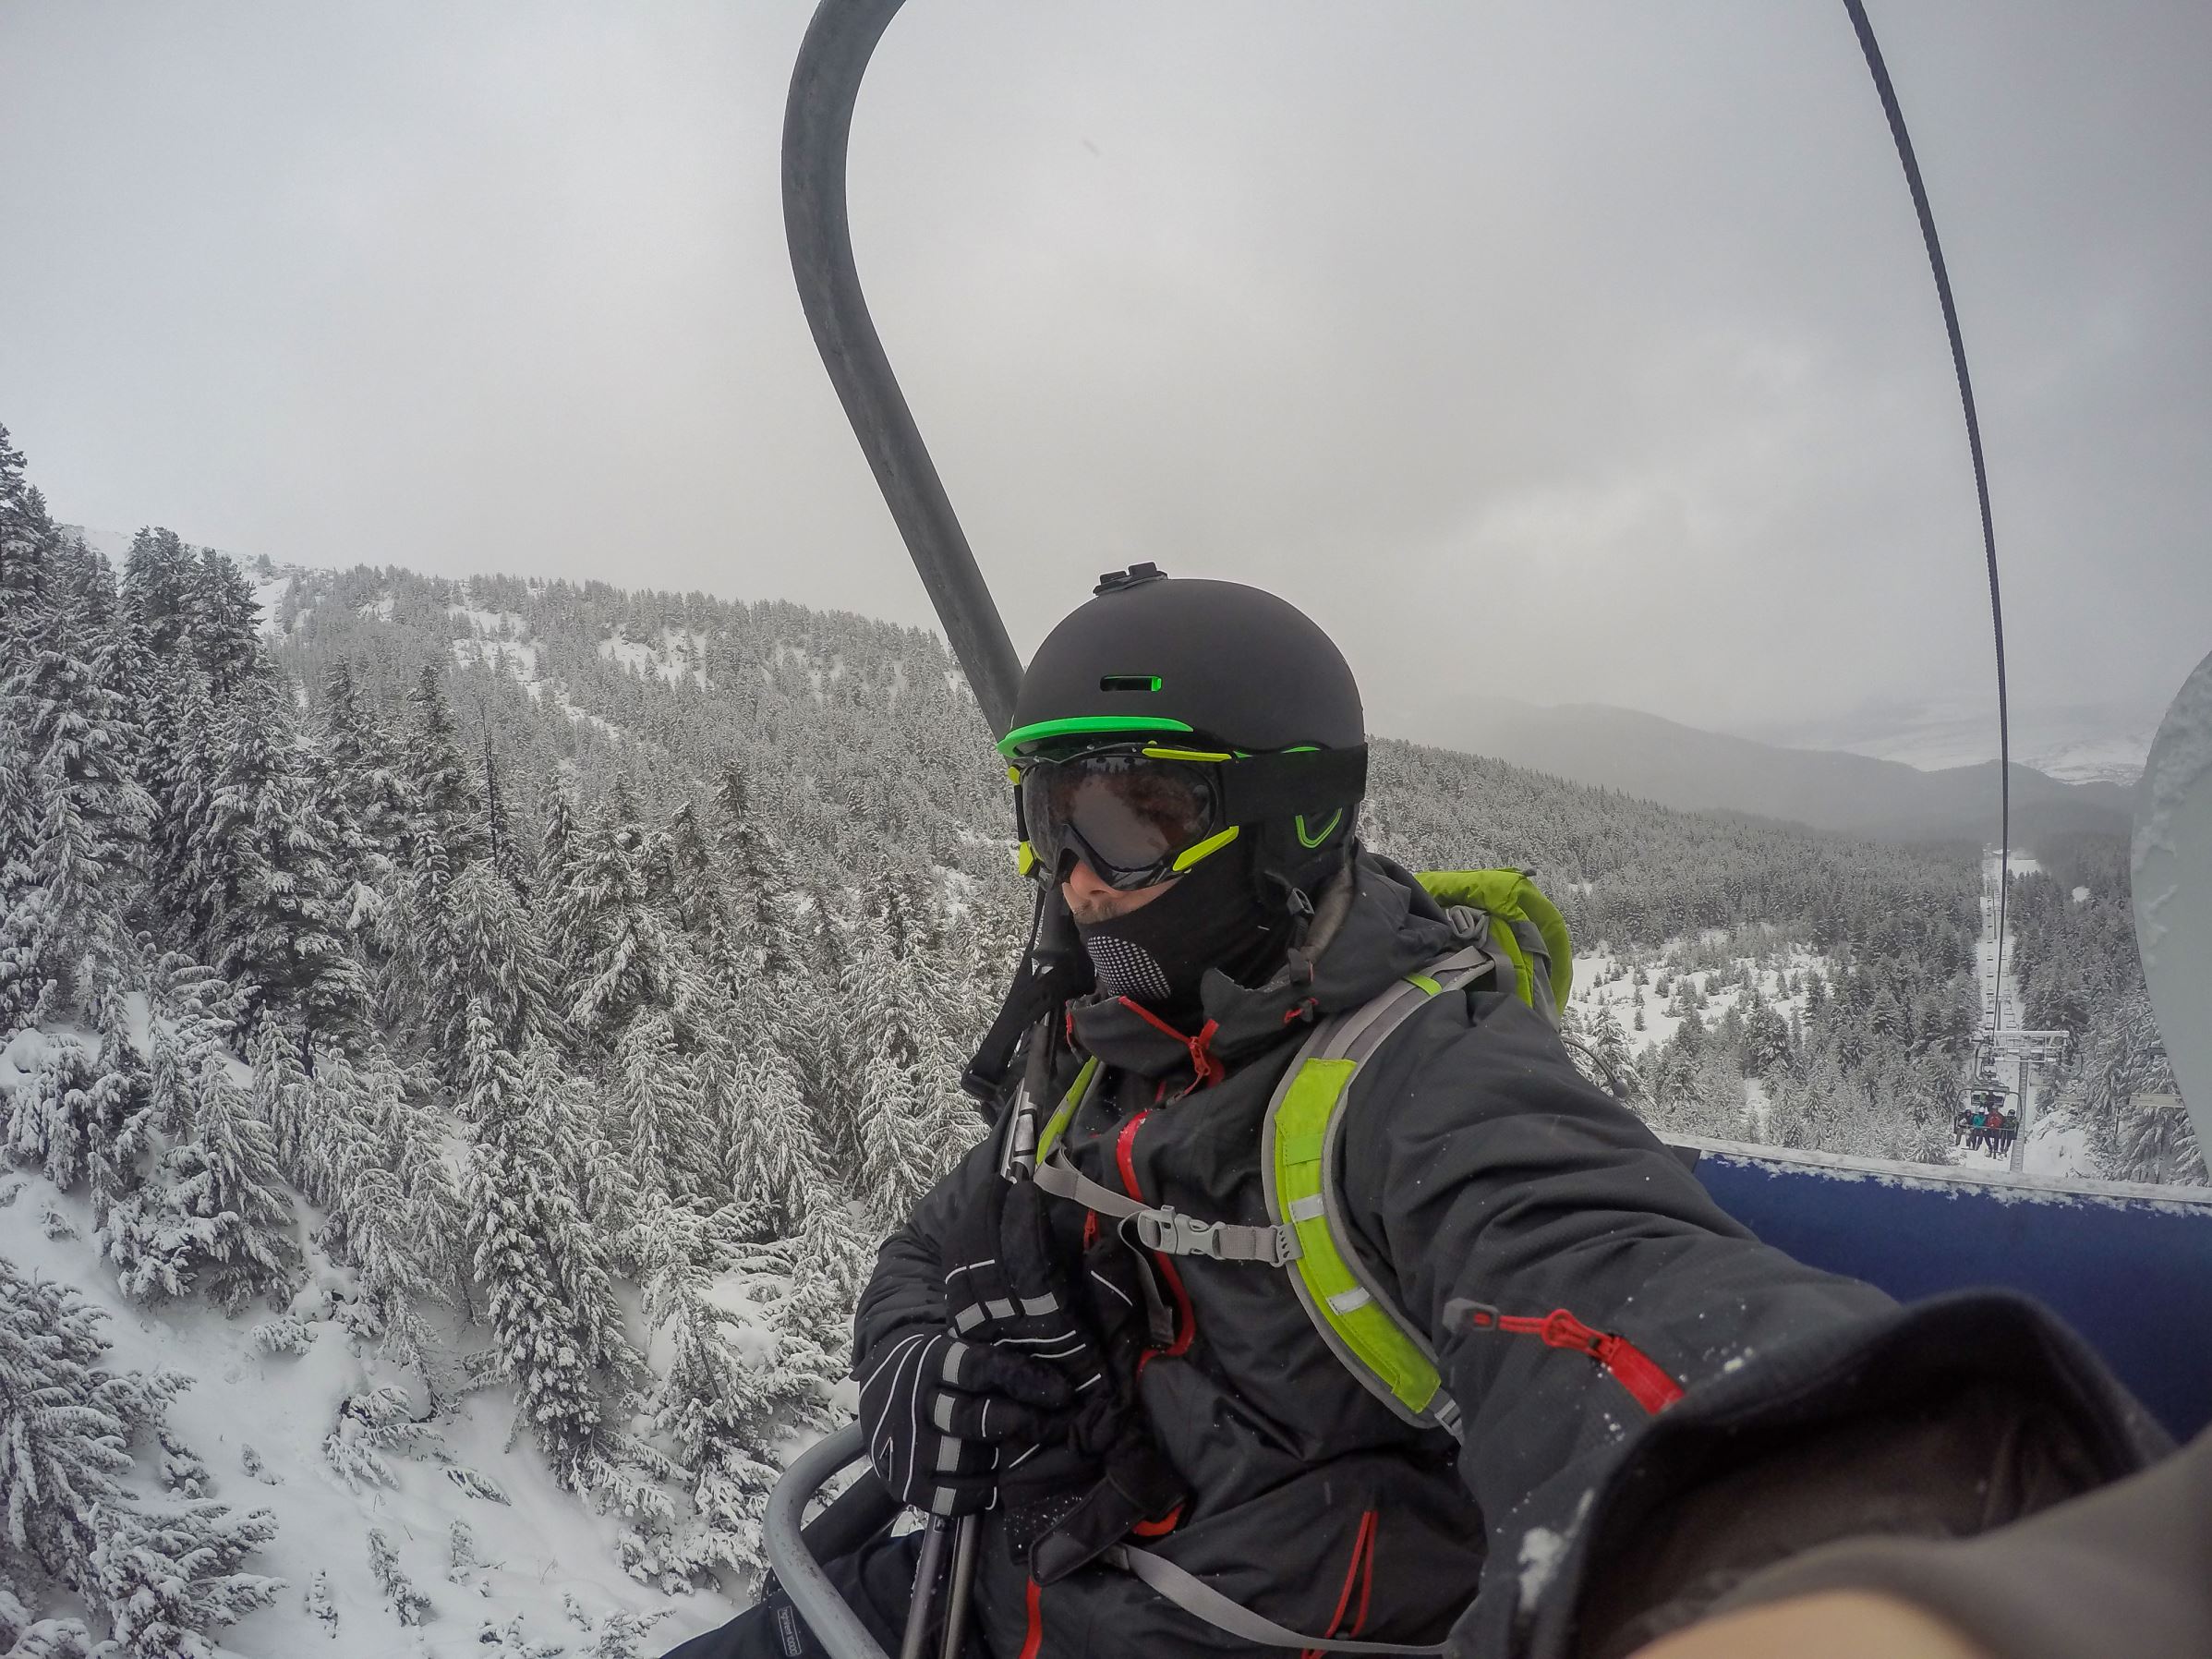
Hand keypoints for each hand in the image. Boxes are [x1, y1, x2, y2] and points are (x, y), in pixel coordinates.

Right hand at [857, 1329, 1072, 1516]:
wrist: (875, 1391)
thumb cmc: (933, 1370)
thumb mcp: (952, 1348)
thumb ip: (991, 1360)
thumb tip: (1052, 1378)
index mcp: (928, 1360)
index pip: (977, 1368)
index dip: (1022, 1379)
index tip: (1061, 1392)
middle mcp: (912, 1402)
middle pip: (971, 1418)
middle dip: (1021, 1424)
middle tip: (1056, 1428)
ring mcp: (904, 1446)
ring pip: (965, 1461)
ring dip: (1001, 1460)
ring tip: (1021, 1454)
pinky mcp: (904, 1484)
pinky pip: (951, 1499)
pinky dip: (979, 1493)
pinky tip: (994, 1482)